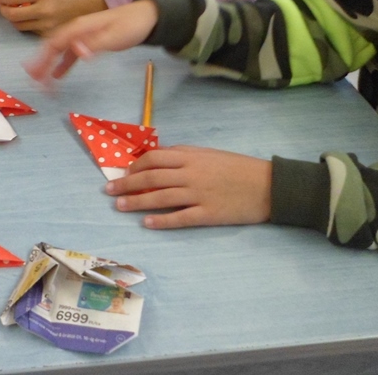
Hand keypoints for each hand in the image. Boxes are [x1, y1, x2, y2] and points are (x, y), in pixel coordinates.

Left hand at [0, 0, 106, 34]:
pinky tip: (33, 19)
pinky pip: (32, 31)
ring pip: (20, 26)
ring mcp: (47, 26)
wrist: (95, 6)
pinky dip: (28, 25)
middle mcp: (44, 11)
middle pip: (12, 16)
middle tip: (4, 7)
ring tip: (17, 12)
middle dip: (4, 11)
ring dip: (15, 19)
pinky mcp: (51, 36)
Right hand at [24, 0, 158, 83]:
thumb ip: (93, 44)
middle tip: (32, 79)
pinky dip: (62, 64)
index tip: (36, 75)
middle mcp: (76, 30)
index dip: (43, 58)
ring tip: (39, 80)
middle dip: (40, 62)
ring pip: (59, 51)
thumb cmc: (131, 25)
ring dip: (48, 64)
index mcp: (79, 27)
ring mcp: (81, 35)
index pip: (54, 43)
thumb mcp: (114, 36)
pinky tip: (57, 75)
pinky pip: (70, 54)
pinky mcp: (88, 41)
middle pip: (52, 46)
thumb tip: (75, 51)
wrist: (147, 16)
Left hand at [106, 146, 271, 228]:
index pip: (153, 159)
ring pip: (160, 197)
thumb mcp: (208, 154)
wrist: (268, 185)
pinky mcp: (208, 214)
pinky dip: (161, 220)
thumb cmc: (237, 167)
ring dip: (136, 202)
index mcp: (190, 156)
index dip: (134, 166)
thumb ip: (183, 156)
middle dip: (126, 184)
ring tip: (120, 206)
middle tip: (109, 192)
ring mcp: (198, 194)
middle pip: (150, 178)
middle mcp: (190, 174)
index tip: (124, 173)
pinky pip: (180, 218)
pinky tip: (147, 223)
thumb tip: (156, 159)